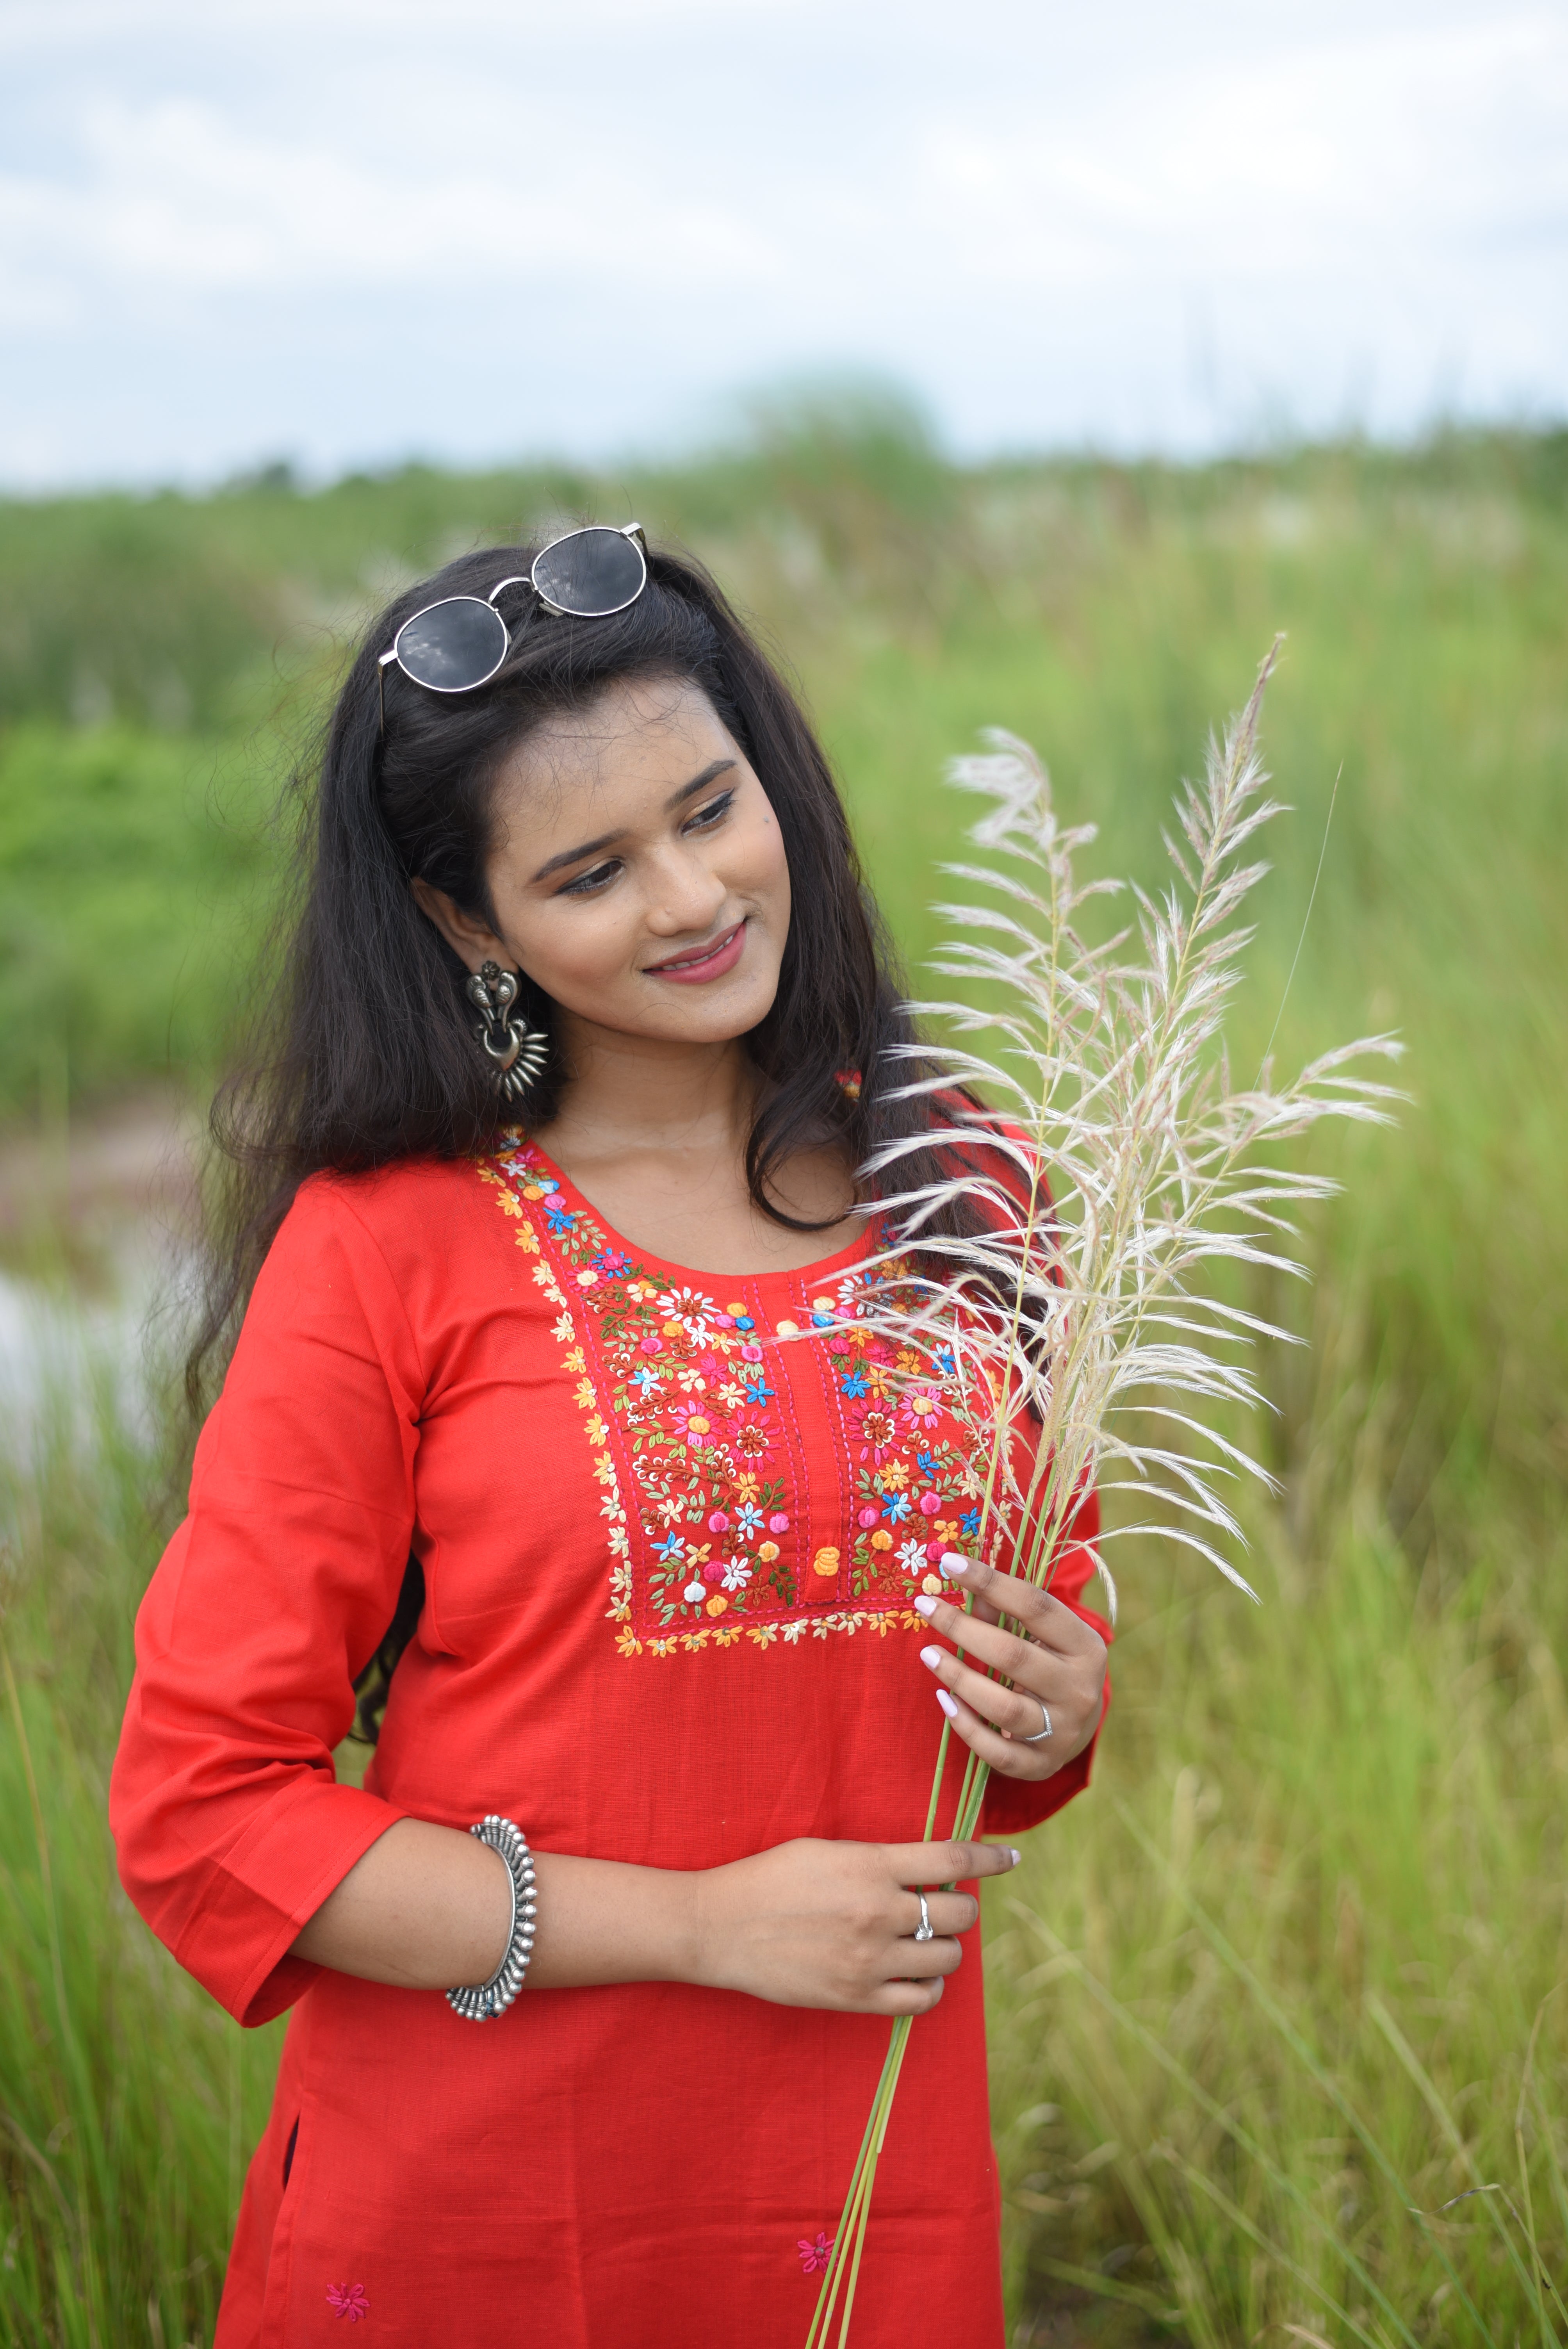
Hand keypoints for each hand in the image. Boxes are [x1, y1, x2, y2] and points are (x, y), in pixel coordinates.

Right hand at [690, 1836, 1019, 2016]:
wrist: (721, 1927)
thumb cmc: (771, 1878)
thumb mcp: (827, 1850)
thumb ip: (880, 1860)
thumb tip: (930, 1869)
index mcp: (870, 1867)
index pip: (952, 1859)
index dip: (990, 1858)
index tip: (1010, 1859)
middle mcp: (877, 1913)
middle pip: (959, 1914)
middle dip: (961, 1907)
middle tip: (941, 1904)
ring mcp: (869, 1961)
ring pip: (948, 1958)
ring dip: (945, 1947)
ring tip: (922, 1940)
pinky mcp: (857, 1998)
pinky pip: (921, 2000)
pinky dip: (928, 1987)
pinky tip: (914, 1974)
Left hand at [913, 1551, 1107, 1782]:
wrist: (1079, 1726)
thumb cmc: (1053, 1665)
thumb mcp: (1042, 1635)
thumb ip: (1004, 1611)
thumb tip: (958, 1577)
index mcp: (1085, 1647)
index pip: (1036, 1607)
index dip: (992, 1582)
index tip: (950, 1562)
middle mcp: (1079, 1690)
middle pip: (1014, 1656)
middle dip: (963, 1628)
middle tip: (924, 1605)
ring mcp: (1062, 1732)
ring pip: (1004, 1707)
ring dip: (959, 1677)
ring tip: (928, 1654)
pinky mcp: (1041, 1766)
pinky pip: (997, 1752)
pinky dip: (966, 1727)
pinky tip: (944, 1700)